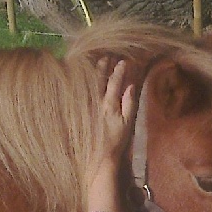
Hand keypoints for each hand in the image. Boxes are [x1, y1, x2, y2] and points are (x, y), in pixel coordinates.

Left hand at [88, 58, 137, 187]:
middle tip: (107, 56)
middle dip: (103, 65)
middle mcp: (95, 101)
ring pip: (88, 82)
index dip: (119, 70)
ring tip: (96, 61)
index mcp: (108, 103)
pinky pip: (80, 91)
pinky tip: (84, 77)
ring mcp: (86, 105)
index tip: (123, 61)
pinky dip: (83, 82)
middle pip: (98, 78)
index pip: (114, 81)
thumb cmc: (116, 141)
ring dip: (92, 71)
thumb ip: (130, 103)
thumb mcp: (128, 123)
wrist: (99, 156)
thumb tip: (131, 85)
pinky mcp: (80, 110)